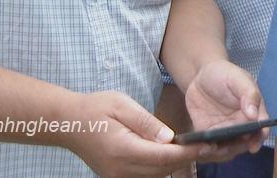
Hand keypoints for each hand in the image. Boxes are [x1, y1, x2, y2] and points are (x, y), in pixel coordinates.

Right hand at [60, 91, 209, 177]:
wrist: (67, 123)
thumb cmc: (95, 108)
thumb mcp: (122, 105)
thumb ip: (147, 122)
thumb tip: (170, 137)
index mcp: (124, 150)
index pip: (164, 156)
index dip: (189, 152)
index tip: (208, 145)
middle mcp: (122, 169)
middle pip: (163, 169)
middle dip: (187, 159)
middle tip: (209, 146)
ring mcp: (118, 176)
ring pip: (156, 175)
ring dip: (175, 164)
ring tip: (195, 149)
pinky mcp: (117, 177)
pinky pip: (146, 175)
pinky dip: (161, 166)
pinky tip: (171, 153)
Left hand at [185, 60, 267, 161]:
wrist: (200, 75)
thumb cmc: (224, 74)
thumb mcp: (238, 78)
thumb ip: (248, 94)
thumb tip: (254, 115)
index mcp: (254, 113)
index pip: (260, 129)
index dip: (258, 139)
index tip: (252, 146)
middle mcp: (241, 125)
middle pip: (243, 143)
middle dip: (235, 148)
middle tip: (225, 148)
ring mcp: (225, 131)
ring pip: (227, 148)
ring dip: (220, 152)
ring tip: (210, 149)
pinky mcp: (209, 133)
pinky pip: (209, 145)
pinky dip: (206, 149)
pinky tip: (200, 148)